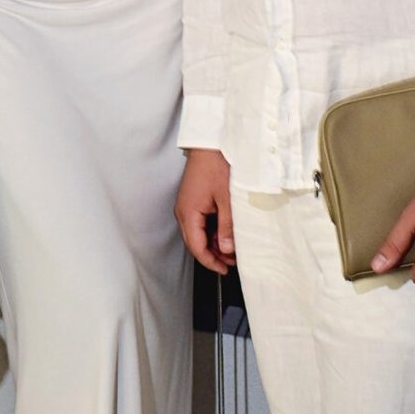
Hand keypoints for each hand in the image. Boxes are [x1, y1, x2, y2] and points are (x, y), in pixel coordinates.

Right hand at [177, 147, 234, 272]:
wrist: (209, 144)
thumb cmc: (216, 165)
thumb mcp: (226, 199)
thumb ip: (226, 226)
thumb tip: (226, 249)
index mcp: (188, 213)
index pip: (196, 247)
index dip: (210, 262)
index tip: (224, 269)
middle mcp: (183, 212)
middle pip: (195, 243)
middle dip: (213, 255)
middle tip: (232, 262)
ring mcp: (186, 207)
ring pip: (197, 234)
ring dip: (213, 243)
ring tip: (231, 249)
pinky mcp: (191, 201)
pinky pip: (199, 223)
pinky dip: (211, 231)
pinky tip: (225, 233)